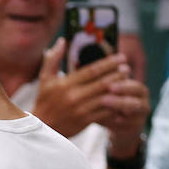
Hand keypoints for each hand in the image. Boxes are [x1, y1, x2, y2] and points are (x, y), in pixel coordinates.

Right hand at [32, 38, 146, 139]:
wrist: (41, 128)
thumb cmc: (44, 101)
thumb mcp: (45, 79)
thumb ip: (53, 59)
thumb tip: (62, 41)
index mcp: (65, 84)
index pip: (92, 70)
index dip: (109, 63)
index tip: (121, 57)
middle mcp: (73, 96)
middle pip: (103, 82)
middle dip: (118, 74)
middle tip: (127, 68)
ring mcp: (80, 110)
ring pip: (106, 96)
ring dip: (119, 88)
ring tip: (127, 81)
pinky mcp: (85, 121)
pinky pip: (105, 111)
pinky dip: (115, 104)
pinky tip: (121, 98)